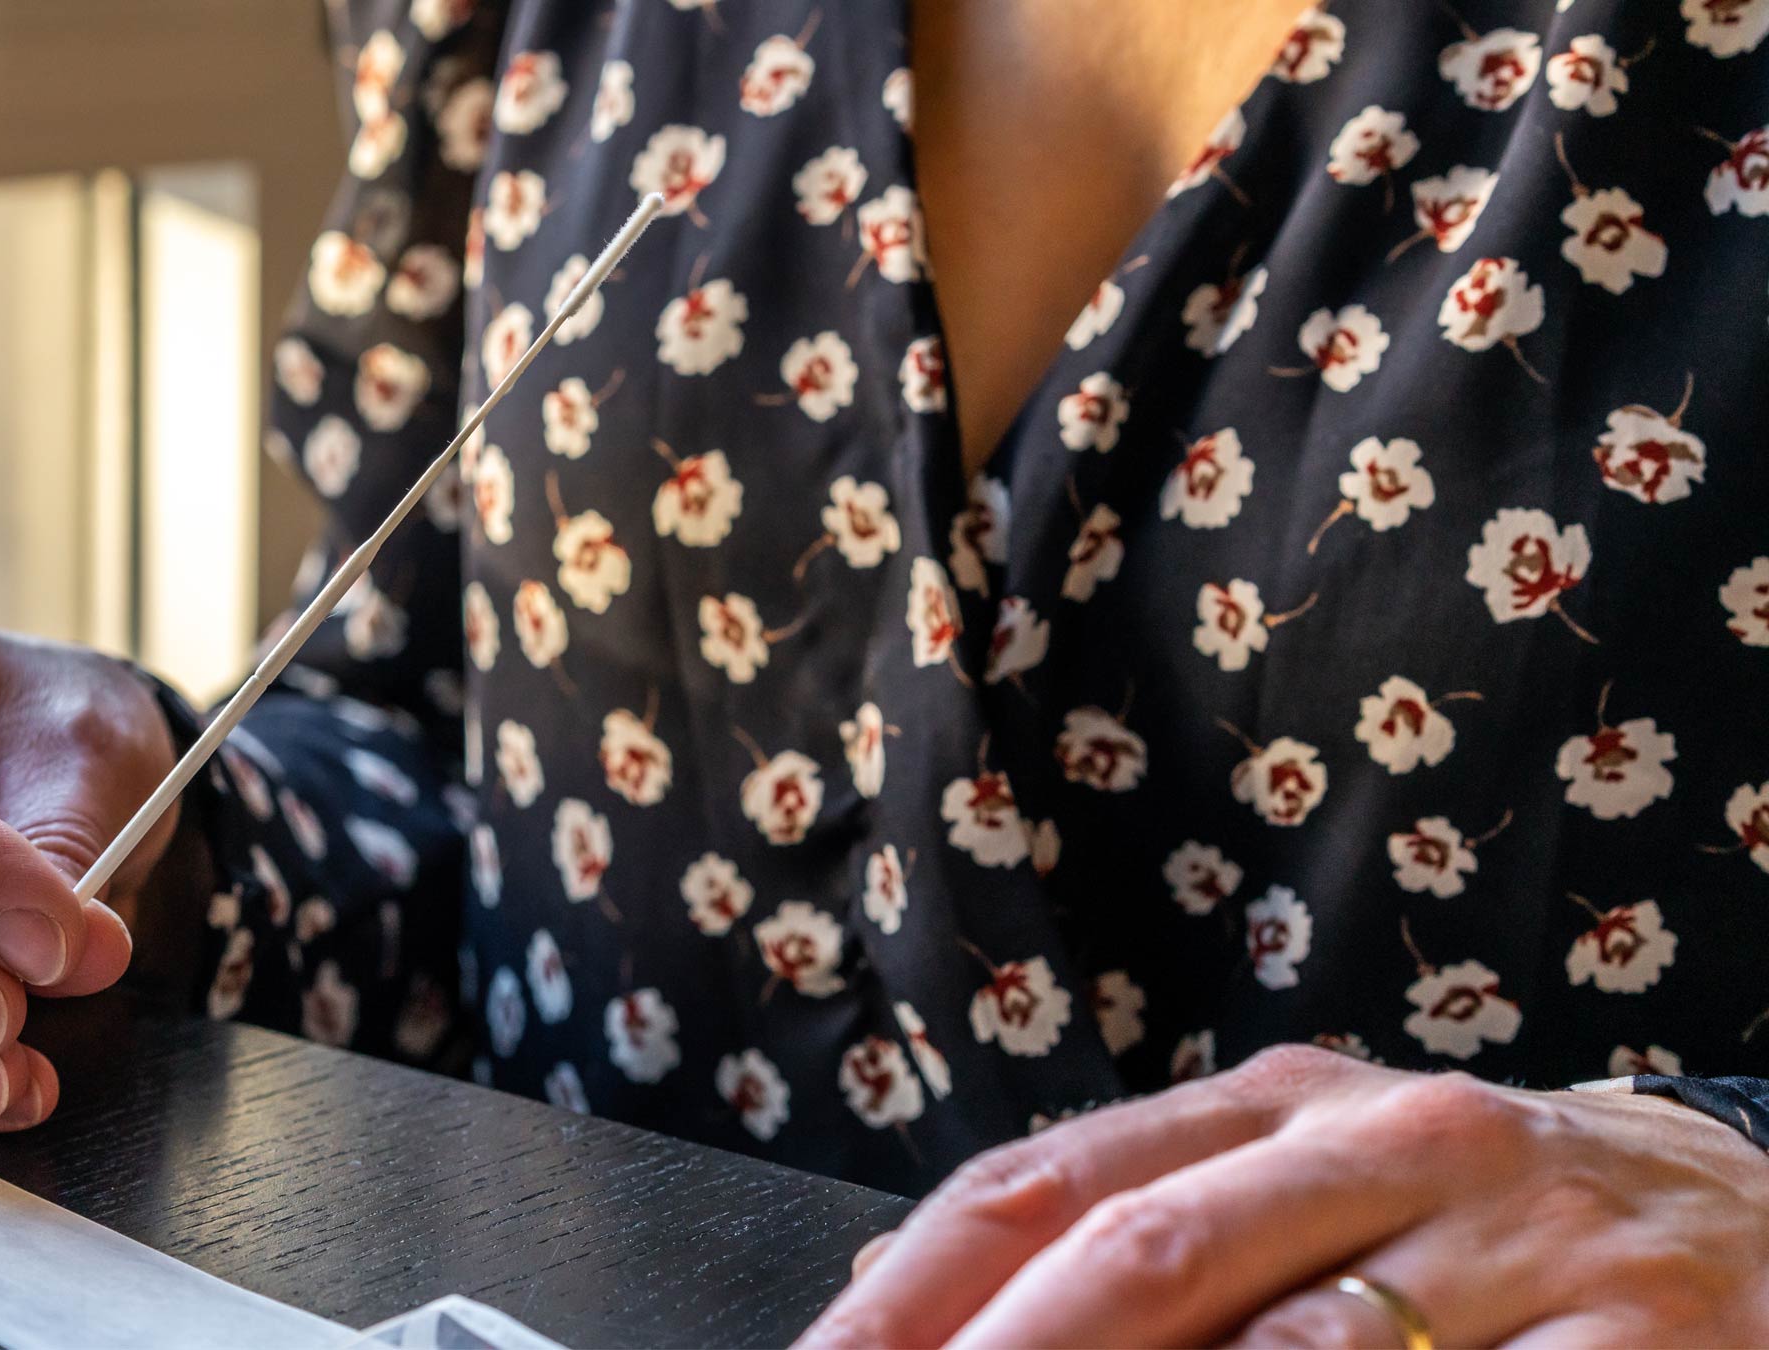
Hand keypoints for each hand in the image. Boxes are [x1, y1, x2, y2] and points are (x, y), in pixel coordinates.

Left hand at [801, 1045, 1768, 1346]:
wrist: (1758, 1224)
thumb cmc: (1483, 1229)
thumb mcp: (1310, 1190)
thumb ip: (1147, 1233)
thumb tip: (914, 1299)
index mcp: (1277, 1104)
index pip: (1043, 1184)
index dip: (908, 1295)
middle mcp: (1390, 1142)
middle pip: (1144, 1258)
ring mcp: (1525, 1241)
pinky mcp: (1647, 1348)